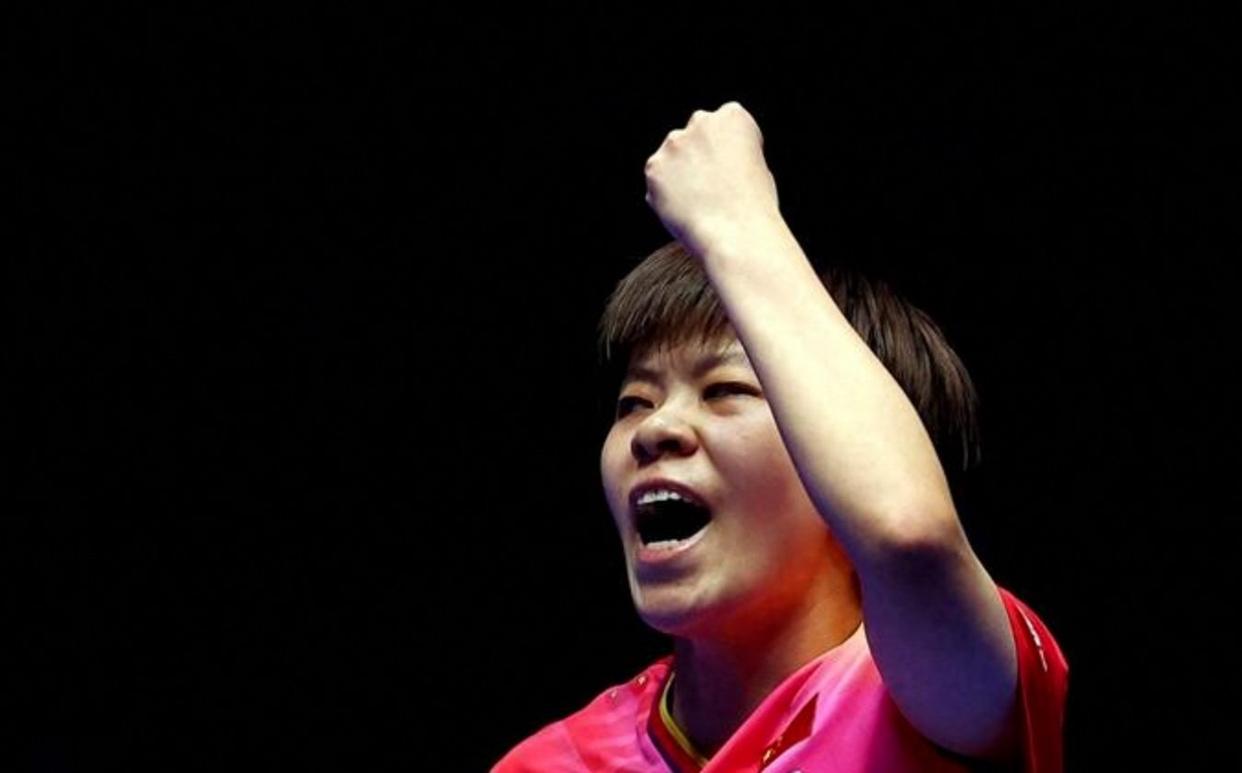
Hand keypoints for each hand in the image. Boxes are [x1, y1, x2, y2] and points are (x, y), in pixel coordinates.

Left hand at [644, 102, 782, 259]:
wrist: (736, 235)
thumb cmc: (753, 207)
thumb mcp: (758, 167)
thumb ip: (732, 154)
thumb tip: (711, 163)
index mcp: (733, 116)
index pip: (725, 124)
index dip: (728, 151)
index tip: (731, 170)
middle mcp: (700, 121)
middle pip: (694, 135)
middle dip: (698, 155)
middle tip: (710, 187)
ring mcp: (673, 144)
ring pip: (672, 157)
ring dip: (679, 173)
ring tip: (698, 203)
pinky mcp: (653, 168)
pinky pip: (658, 180)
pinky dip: (665, 193)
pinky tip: (684, 210)